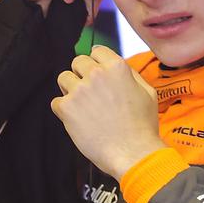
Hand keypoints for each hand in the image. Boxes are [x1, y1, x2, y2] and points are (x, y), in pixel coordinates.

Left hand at [51, 46, 166, 180]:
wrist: (133, 152)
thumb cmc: (142, 125)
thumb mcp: (147, 92)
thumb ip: (130, 75)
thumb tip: (117, 67)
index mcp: (117, 67)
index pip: (97, 50)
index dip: (97, 61)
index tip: (96, 71)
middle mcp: (96, 74)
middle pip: (78, 62)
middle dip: (82, 74)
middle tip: (89, 90)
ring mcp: (80, 90)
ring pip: (63, 78)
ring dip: (70, 88)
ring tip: (80, 104)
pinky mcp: (67, 108)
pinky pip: (56, 102)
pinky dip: (63, 110)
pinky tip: (76, 118)